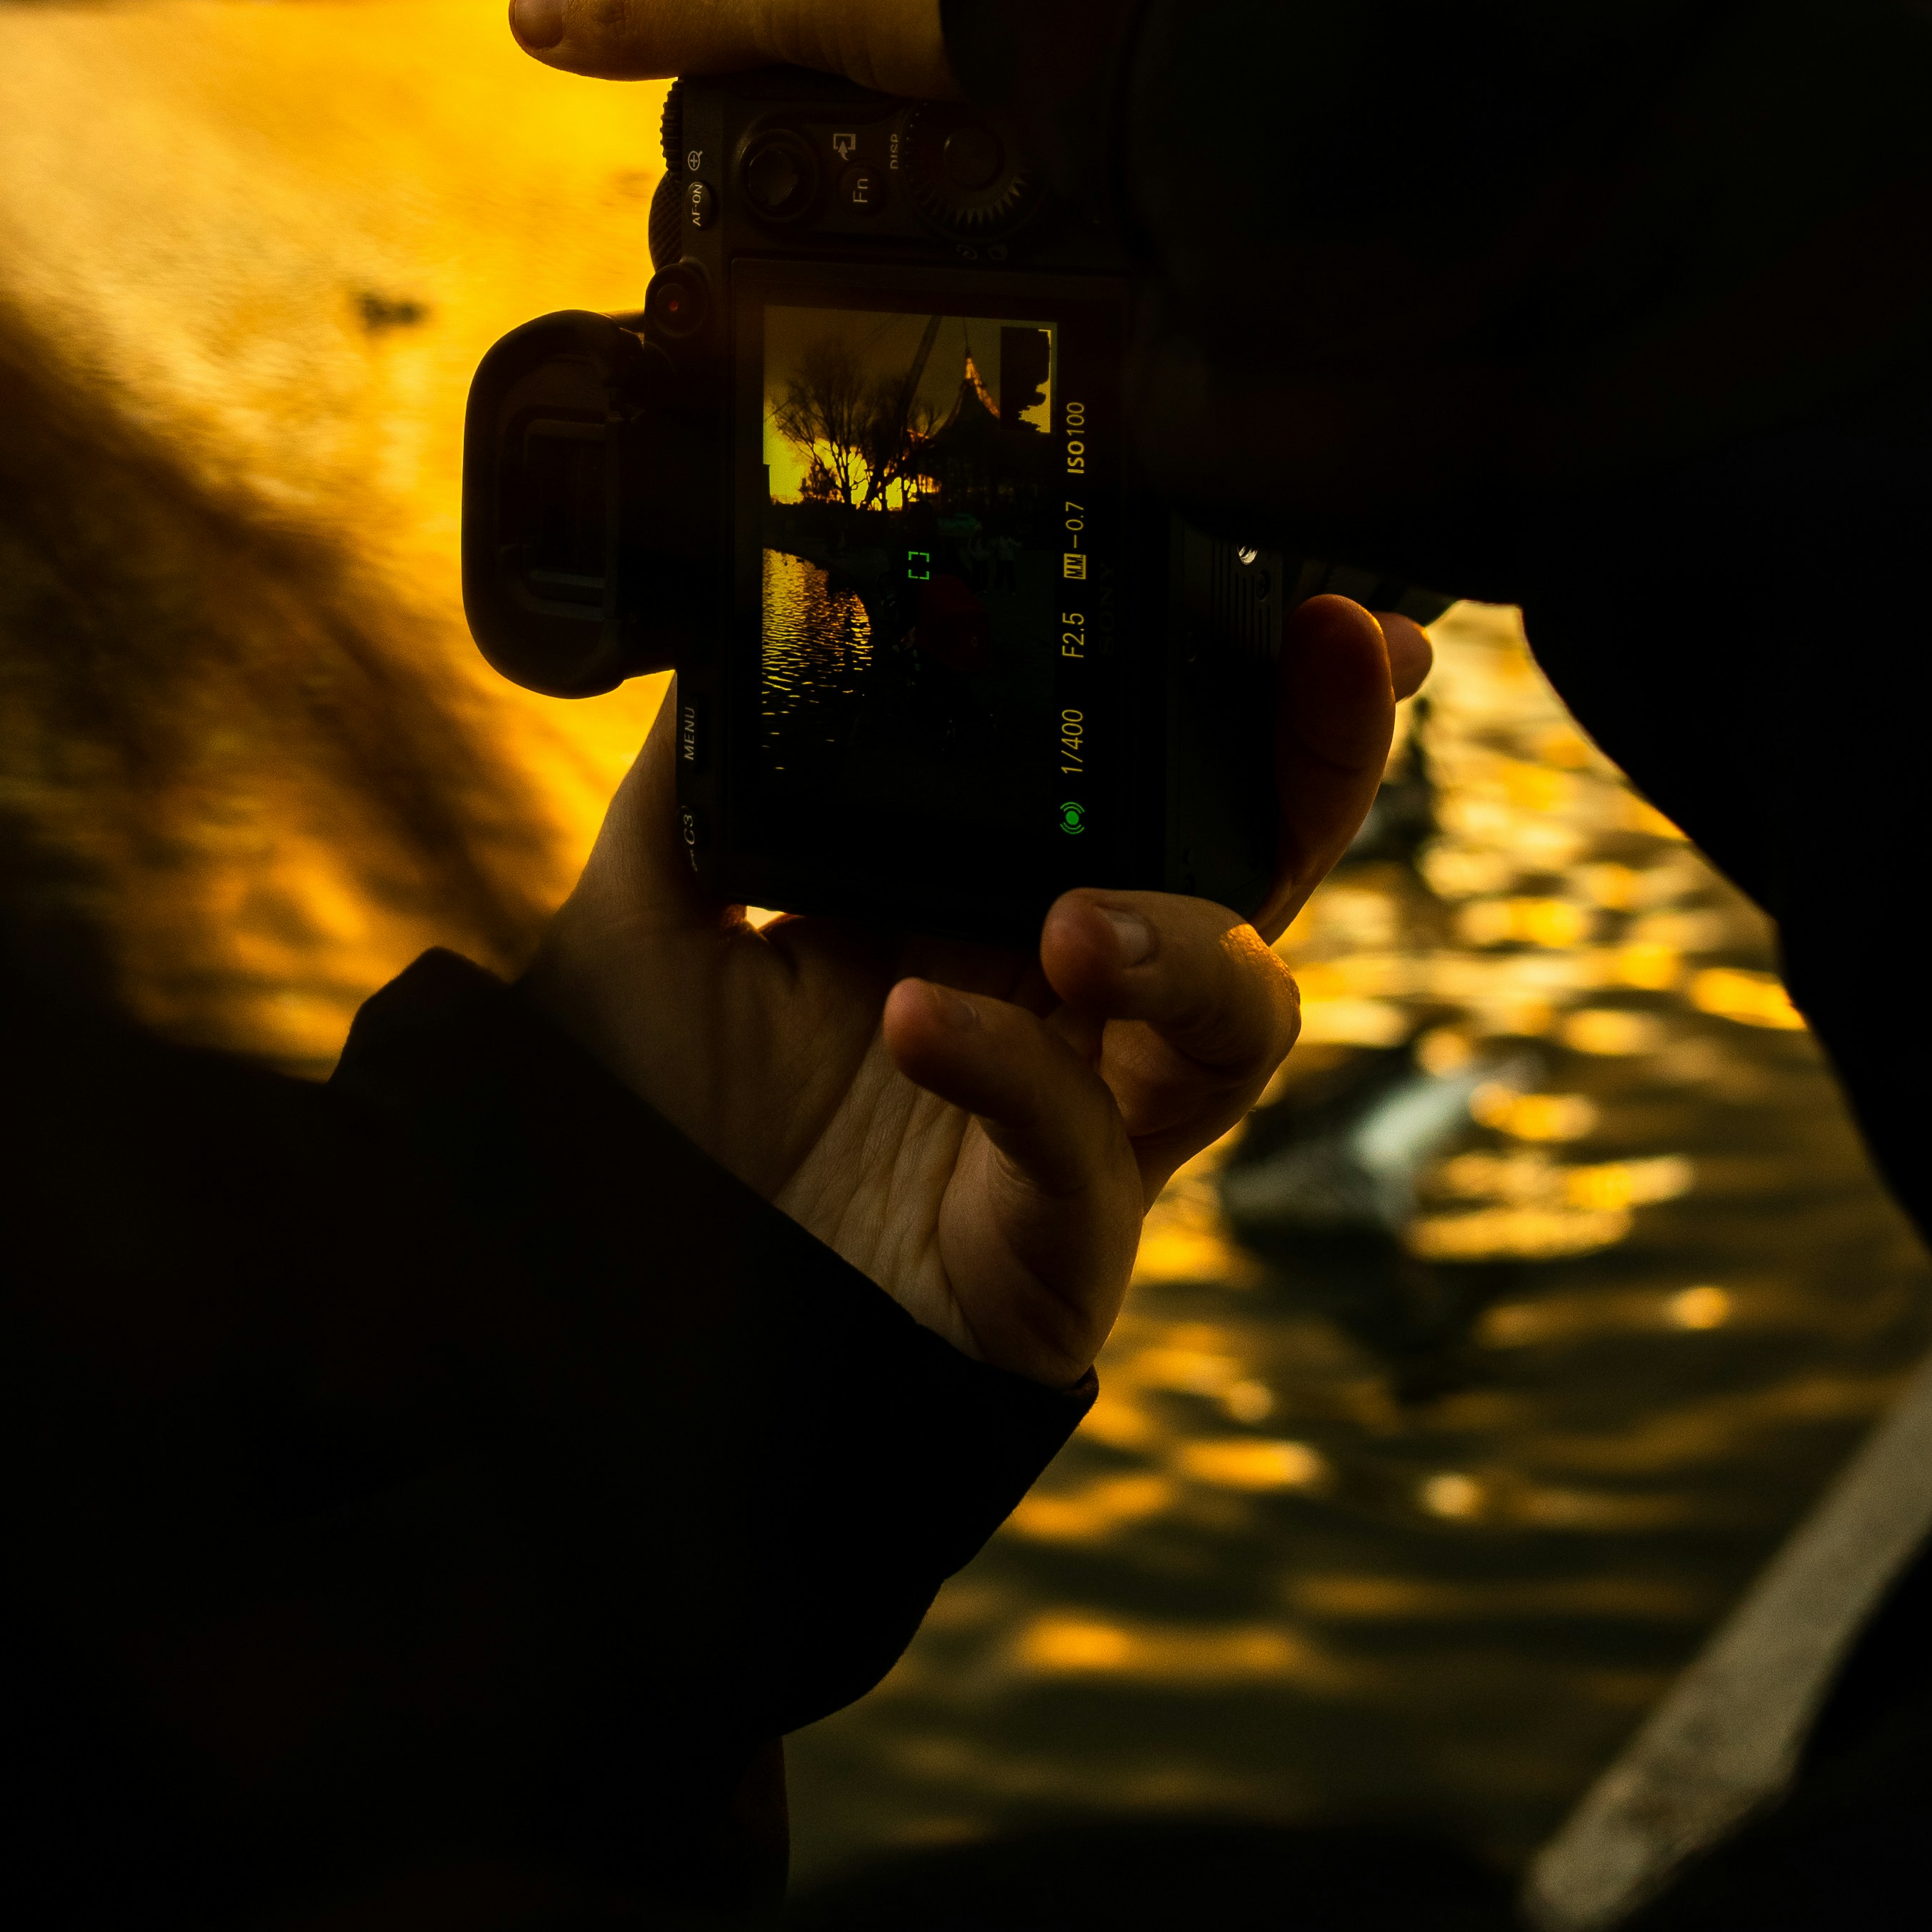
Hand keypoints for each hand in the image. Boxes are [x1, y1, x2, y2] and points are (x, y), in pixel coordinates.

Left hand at [517, 592, 1432, 1382]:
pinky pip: (1087, 1145)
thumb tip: (727, 613)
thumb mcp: (641, 924)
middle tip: (1345, 653)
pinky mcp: (1053, 1253)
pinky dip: (1015, 1070)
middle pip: (1255, 867)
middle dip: (1323, 758)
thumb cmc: (637, 1145)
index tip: (1294, 581)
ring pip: (1241, 1016)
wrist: (586, 1350)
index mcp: (986, 906)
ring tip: (1076, 918)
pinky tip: (914, 1022)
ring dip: (1192, 942)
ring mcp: (1078, 1129)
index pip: (1148, 774)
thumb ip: (699, 778)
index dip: (1237, 681)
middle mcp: (1060, 1005)